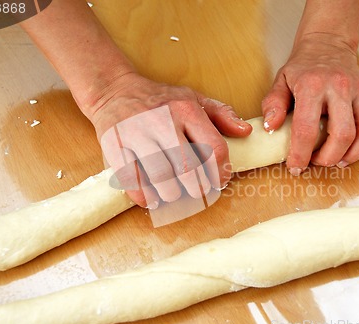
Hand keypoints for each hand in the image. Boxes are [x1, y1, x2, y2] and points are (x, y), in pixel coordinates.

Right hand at [88, 73, 251, 207]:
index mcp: (185, 109)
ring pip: (161, 177)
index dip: (221, 171)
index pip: (214, 148)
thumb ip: (222, 114)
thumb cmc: (159, 100)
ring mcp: (135, 134)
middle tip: (197, 192)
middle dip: (198, 188)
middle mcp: (161, 121)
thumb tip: (245, 132)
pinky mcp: (114, 147)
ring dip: (172, 194)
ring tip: (175, 193)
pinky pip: (132, 181)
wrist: (113, 90)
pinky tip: (151, 197)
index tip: (219, 181)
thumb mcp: (192, 98)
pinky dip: (145, 196)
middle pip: (188, 168)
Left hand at [261, 33, 358, 174]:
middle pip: (342, 133)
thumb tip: (271, 128)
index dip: (300, 154)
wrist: (326, 44)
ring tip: (341, 160)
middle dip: (329, 157)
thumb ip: (273, 105)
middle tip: (319, 162)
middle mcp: (340, 88)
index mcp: (312, 87)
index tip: (296, 166)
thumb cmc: (302, 69)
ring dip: (355, 152)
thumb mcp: (280, 82)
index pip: (307, 128)